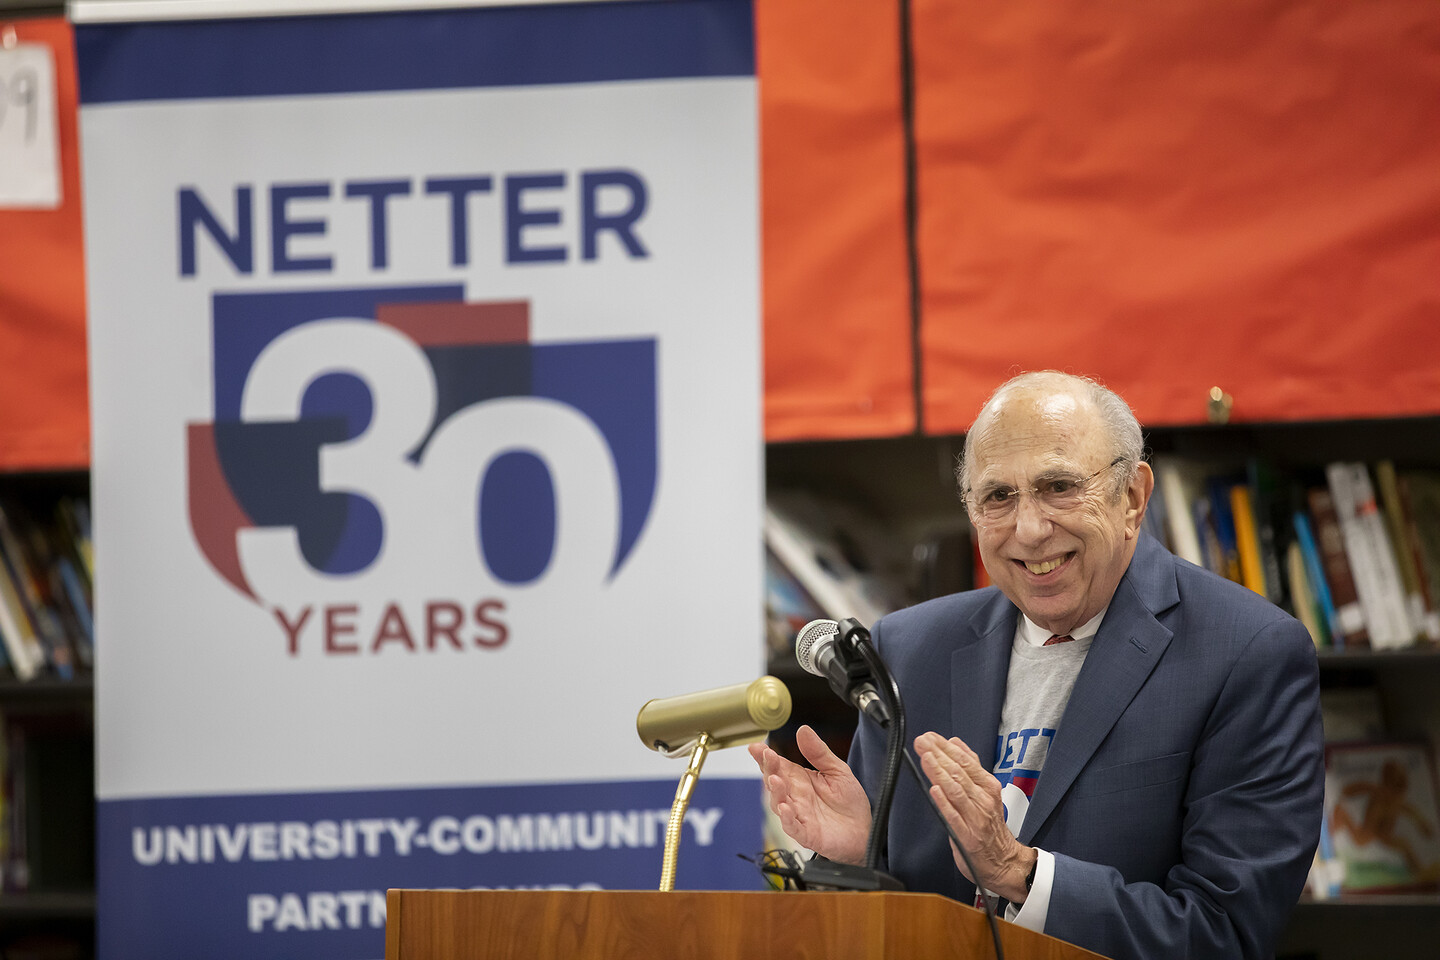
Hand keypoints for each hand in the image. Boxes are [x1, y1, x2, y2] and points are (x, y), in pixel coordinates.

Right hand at [748, 724, 870, 864]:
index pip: (778, 766)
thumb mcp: (837, 770)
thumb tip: (803, 729)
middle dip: (768, 769)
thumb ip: (819, 752)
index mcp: (800, 780)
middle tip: (768, 756)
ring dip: (776, 792)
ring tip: (775, 780)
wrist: (866, 831)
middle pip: (775, 782)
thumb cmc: (849, 802)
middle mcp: (795, 797)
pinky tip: (785, 808)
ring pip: (779, 804)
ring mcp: (799, 816)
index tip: (757, 746)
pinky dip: (787, 818)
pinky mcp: (807, 834)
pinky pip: (793, 827)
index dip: (766, 757)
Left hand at [915, 732, 1035, 900]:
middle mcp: (984, 799)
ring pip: (957, 791)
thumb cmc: (989, 824)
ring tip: (926, 759)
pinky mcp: (968, 836)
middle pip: (959, 773)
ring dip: (940, 773)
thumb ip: (971, 766)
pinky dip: (945, 804)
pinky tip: (934, 791)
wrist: (1003, 860)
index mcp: (988, 786)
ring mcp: (976, 818)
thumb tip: (954, 742)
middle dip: (939, 755)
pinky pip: (955, 818)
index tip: (929, 737)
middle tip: (921, 742)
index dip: (945, 748)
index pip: (965, 761)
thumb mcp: (985, 790)